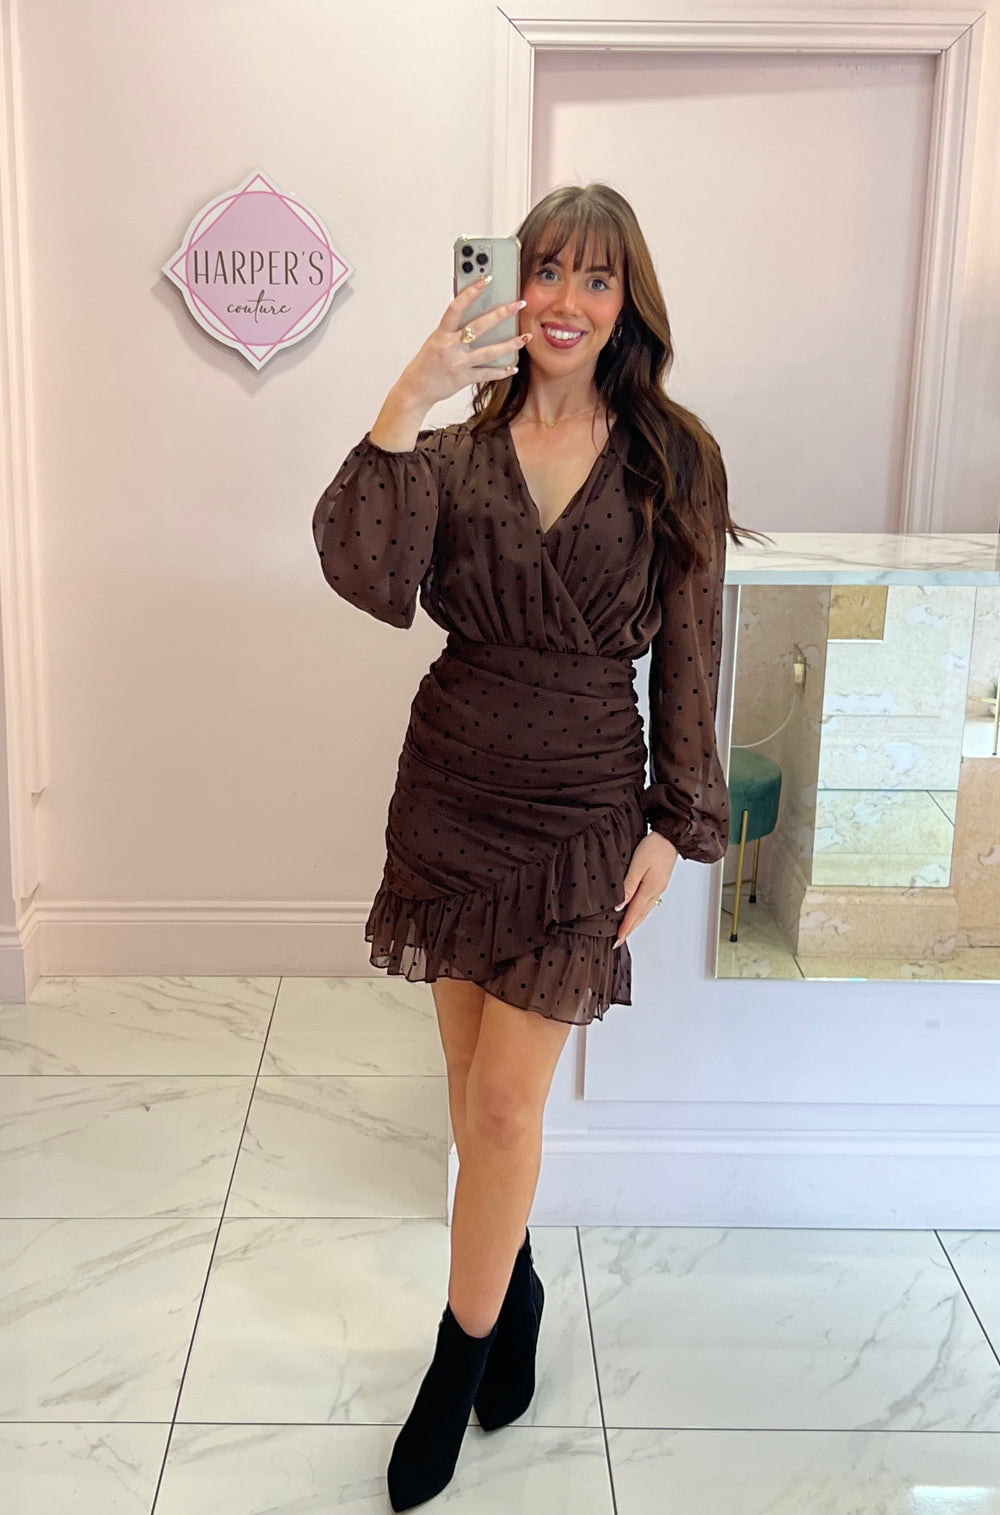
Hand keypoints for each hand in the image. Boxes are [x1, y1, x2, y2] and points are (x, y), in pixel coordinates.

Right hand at [396, 276, 530, 408]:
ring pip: (488, 352)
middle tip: (519, 305)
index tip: (487, 279)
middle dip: (501, 314)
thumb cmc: (426, 362)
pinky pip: (486, 374)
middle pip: (479, 326)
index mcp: (441, 333)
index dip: (471, 291)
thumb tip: (472, 313)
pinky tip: (513, 367)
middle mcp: (450, 346)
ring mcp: (458, 363)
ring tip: (525, 338)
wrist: (416, 388)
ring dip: (509, 344)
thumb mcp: (435, 340)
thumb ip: (452, 329)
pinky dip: (501, 371)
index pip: (457, 307)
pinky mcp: (463, 379)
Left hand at [613, 833, 678, 949]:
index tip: (618, 939)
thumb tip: (620, 905)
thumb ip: (628, 885)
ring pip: (645, 911)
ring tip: (626, 931)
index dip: (625, 927)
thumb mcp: (637, 865)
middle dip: (630, 930)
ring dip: (635, 922)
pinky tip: (637, 913)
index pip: (634, 913)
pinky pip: (648, 903)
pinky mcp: (659, 883)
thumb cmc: (655, 847)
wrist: (671, 837)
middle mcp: (656, 891)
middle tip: (620, 941)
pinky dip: (640, 912)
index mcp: (650, 889)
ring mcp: (659, 888)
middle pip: (640, 916)